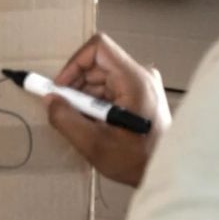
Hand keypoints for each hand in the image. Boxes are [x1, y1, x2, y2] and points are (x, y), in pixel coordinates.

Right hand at [47, 32, 171, 187]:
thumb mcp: (93, 144)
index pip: (98, 48)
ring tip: (85, 122)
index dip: (74, 63)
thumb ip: (65, 119)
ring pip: (100, 76)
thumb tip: (50, 99)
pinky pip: (109, 87)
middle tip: (66, 110)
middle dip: (75, 85)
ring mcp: (143, 83)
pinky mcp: (141, 93)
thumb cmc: (136, 160)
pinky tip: (96, 123)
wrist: (169, 171)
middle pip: (96, 63)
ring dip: (84, 97)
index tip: (61, 88)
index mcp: (134, 81)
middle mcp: (141, 76)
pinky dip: (94, 102)